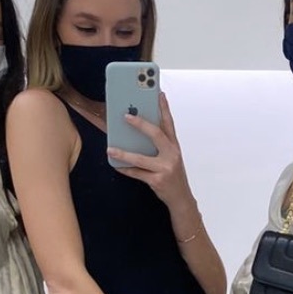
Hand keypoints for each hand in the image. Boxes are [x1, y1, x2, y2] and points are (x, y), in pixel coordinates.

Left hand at [107, 93, 190, 207]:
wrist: (182, 199)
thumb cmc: (173, 176)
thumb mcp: (171, 158)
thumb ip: (159, 146)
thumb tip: (137, 134)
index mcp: (174, 147)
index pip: (169, 123)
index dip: (164, 108)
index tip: (158, 94)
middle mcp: (172, 155)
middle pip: (156, 135)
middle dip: (141, 124)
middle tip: (126, 116)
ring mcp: (165, 168)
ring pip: (141, 158)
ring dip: (124, 153)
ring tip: (110, 148)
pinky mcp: (158, 181)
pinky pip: (138, 173)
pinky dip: (126, 169)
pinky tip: (116, 165)